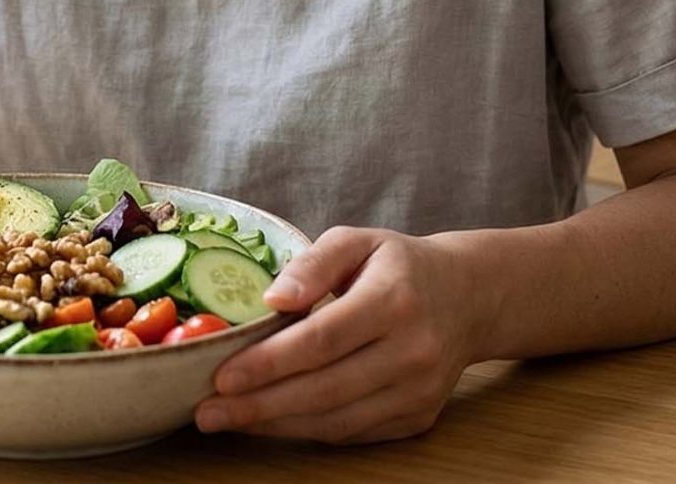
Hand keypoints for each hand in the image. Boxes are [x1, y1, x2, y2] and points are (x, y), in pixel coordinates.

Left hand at [196, 227, 482, 444]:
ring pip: (338, 421)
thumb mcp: (357, 241)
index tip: (221, 375)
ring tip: (228, 419)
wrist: (469, 298)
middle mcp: (413, 351)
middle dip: (260, 405)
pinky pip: (354, 433)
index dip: (269, 363)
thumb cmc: (399, 266)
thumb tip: (272, 299)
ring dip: (276, 425)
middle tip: (206, 412)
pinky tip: (270, 421)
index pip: (323, 340)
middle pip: (326, 389)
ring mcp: (419, 391)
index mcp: (394, 301)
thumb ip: (312, 263)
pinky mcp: (419, 417)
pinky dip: (307, 431)